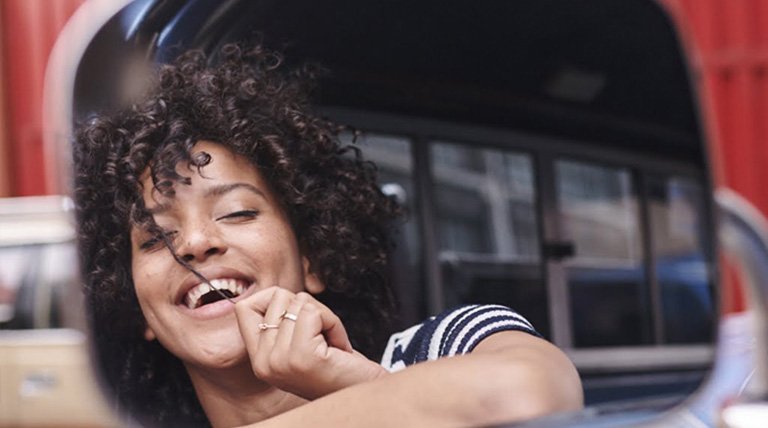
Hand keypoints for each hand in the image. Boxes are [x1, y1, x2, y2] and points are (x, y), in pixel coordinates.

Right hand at [234, 286, 387, 399]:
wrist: (363, 392)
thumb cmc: (338, 367)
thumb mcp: (299, 345)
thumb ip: (281, 323)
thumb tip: (277, 293)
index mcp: (259, 360)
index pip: (245, 307)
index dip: (275, 299)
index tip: (300, 318)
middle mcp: (264, 363)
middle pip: (279, 297)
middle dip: (309, 308)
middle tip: (322, 337)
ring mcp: (279, 360)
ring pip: (299, 302)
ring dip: (325, 317)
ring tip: (330, 343)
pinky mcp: (301, 356)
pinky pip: (315, 313)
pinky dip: (334, 323)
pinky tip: (338, 345)